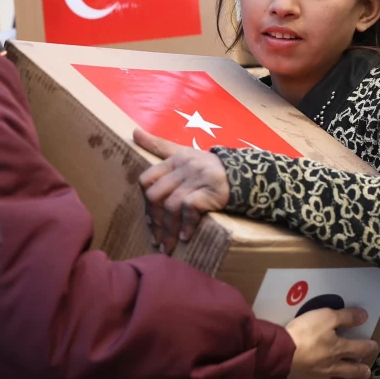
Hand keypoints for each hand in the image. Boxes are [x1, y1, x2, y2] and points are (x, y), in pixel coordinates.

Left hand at [135, 129, 229, 253]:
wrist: (245, 175)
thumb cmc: (209, 167)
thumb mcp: (184, 154)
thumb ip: (159, 146)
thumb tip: (134, 132)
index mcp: (175, 158)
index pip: (147, 179)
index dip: (145, 202)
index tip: (150, 221)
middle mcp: (185, 166)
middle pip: (156, 196)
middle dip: (155, 220)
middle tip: (157, 238)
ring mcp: (199, 177)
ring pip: (171, 206)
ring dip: (168, 230)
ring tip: (169, 245)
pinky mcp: (212, 190)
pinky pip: (190, 208)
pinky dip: (186, 225)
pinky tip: (185, 236)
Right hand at [282, 307, 378, 378]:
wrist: (280, 356)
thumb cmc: (303, 334)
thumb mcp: (325, 317)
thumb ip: (345, 317)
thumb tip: (364, 316)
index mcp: (337, 350)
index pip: (358, 348)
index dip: (368, 347)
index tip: (374, 347)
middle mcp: (330, 368)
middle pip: (349, 370)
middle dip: (360, 371)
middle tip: (367, 372)